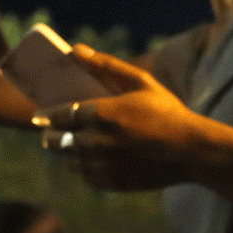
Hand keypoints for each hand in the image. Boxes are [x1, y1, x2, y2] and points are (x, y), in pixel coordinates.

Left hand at [39, 46, 207, 192]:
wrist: (191, 151)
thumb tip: (76, 49)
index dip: (47, 116)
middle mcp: (99, 142)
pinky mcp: (113, 183)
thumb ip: (107, 65)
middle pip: (58, 142)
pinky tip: (91, 162)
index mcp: (104, 114)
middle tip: (51, 134)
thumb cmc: (169, 112)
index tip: (40, 116)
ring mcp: (105, 166)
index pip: (61, 116)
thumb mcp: (141, 82)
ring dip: (66, 154)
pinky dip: (84, 169)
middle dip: (51, 136)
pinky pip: (86, 178)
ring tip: (72, 147)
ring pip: (70, 162)